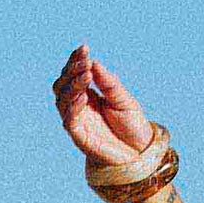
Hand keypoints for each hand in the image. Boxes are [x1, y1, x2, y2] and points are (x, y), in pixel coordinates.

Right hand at [51, 43, 154, 165]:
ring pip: (62, 99)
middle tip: (85, 61)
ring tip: (86, 75)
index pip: (74, 74)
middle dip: (72, 70)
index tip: (84, 48)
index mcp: (88, 95)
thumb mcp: (123, 99)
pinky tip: (83, 96)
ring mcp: (77, 121)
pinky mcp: (79, 136)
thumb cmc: (132, 126)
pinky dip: (73, 106)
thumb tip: (94, 62)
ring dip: (72, 85)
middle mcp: (79, 106)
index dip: (76, 60)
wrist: (141, 153)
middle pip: (63, 83)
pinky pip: (69, 119)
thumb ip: (108, 83)